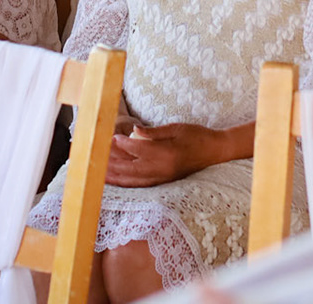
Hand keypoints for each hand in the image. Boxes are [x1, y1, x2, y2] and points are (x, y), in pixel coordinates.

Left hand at [104, 121, 219, 188]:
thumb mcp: (177, 128)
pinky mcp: (164, 182)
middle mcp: (164, 169)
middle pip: (132, 168)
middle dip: (113, 164)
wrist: (216, 151)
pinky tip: (116, 180)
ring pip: (134, 180)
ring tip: (99, 173)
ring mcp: (164, 178)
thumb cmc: (197, 135)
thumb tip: (135, 130)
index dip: (123, 144)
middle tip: (97, 158)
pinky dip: (127, 183)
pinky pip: (141, 185)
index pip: (139, 150)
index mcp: (167, 154)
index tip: (111, 138)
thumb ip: (154, 131)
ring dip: (116, 177)